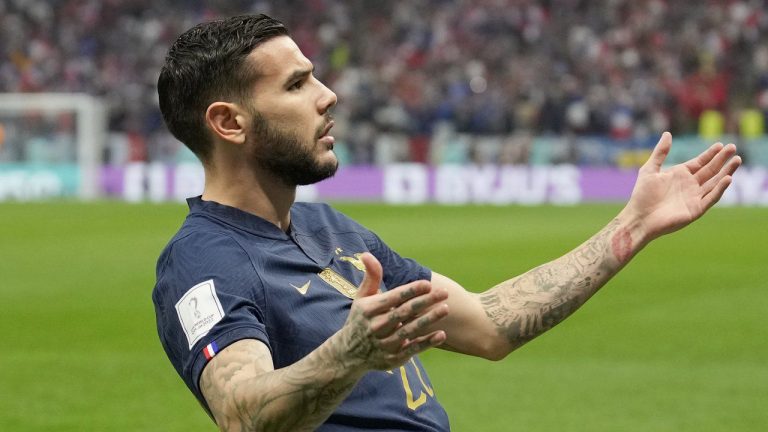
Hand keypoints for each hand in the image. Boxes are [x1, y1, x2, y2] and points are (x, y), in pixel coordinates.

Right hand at [334, 253, 448, 370]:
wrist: (348, 354)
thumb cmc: (360, 319)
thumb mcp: (361, 297)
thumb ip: (371, 276)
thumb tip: (366, 254)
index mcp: (368, 309)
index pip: (393, 298)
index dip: (410, 291)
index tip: (427, 284)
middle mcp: (376, 327)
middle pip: (404, 313)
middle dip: (425, 302)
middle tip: (444, 292)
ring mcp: (385, 344)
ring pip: (410, 331)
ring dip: (429, 320)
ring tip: (445, 309)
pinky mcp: (393, 358)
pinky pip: (413, 349)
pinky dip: (427, 343)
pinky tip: (441, 334)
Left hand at [623, 132, 740, 239]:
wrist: (639, 218)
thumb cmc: (642, 195)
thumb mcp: (649, 170)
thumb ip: (660, 153)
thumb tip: (667, 133)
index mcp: (680, 175)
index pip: (700, 162)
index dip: (710, 154)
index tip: (721, 145)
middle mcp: (690, 185)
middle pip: (710, 170)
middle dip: (722, 160)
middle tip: (733, 147)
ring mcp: (694, 198)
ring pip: (714, 183)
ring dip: (726, 172)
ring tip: (736, 160)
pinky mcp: (696, 210)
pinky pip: (711, 198)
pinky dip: (719, 189)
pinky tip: (727, 179)